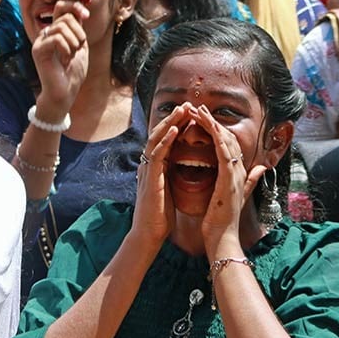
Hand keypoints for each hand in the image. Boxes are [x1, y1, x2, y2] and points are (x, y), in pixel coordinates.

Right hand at [30, 0, 89, 114]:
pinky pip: (56, 38)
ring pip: (61, 26)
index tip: (87, 15)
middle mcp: (45, 34)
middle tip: (78, 47)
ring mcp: (40, 41)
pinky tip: (65, 59)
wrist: (65, 92)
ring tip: (72, 55)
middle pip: (64, 16)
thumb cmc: (72, 72)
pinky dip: (67, 48)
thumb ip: (78, 29)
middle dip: (78, 31)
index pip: (61, 7)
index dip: (75, 7)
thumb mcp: (80, 46)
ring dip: (74, 41)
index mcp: (55, 31)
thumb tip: (79, 10)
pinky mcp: (38, 50)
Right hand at [131, 104, 185, 248]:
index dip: (177, 126)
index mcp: (156, 168)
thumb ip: (171, 177)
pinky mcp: (151, 177)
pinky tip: (176, 129)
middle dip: (174, 118)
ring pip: (157, 138)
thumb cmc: (161, 216)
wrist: (150, 233)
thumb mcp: (169, 191)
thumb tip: (176, 169)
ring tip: (183, 109)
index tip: (190, 114)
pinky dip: (166, 139)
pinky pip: (157, 153)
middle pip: (160, 134)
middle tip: (187, 104)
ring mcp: (148, 169)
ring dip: (170, 122)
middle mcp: (150, 165)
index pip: (166, 141)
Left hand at [195, 104, 265, 253]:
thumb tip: (262, 168)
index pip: (230, 144)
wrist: (221, 236)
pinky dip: (216, 136)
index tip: (203, 118)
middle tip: (197, 108)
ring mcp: (235, 174)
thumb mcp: (236, 195)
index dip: (218, 129)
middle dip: (213, 121)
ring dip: (212, 123)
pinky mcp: (228, 178)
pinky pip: (223, 152)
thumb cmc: (223, 219)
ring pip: (226, 140)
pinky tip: (207, 125)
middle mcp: (238, 171)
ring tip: (197, 110)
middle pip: (228, 137)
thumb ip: (249, 180)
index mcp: (237, 173)